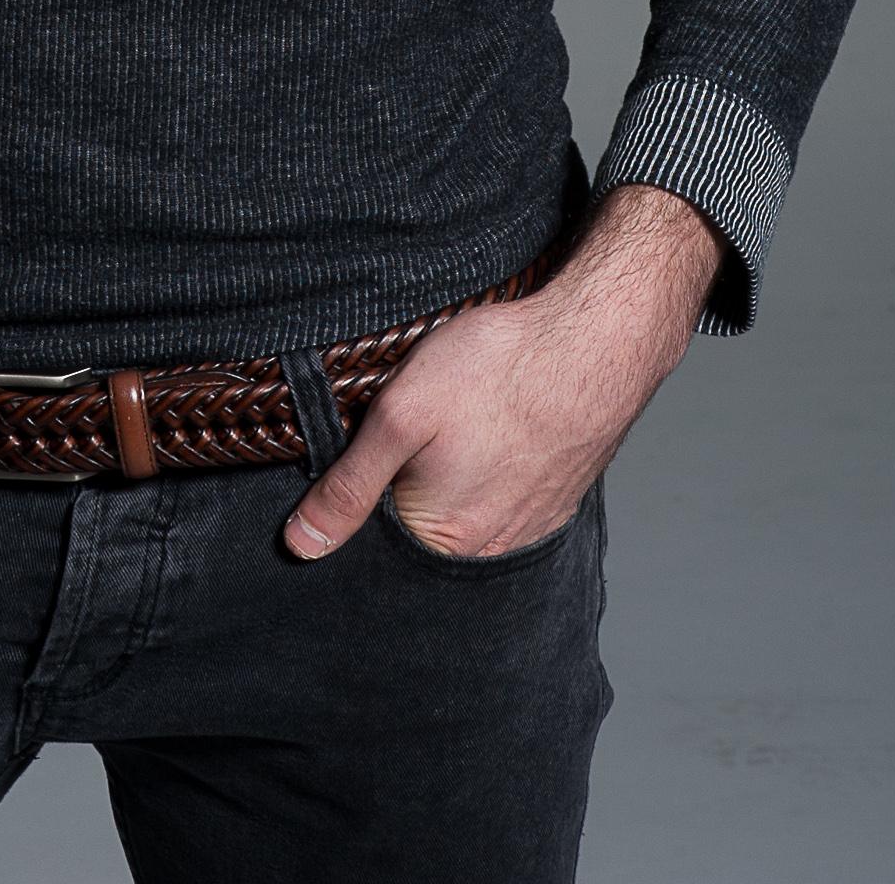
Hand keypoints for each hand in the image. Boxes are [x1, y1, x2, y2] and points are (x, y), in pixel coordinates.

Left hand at [283, 185, 723, 561]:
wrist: (594, 342)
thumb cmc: (496, 371)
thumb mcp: (399, 416)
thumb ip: (348, 486)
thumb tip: (300, 546)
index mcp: (442, 540)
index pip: (375, 542)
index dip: (357, 496)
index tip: (366, 453)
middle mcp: (489, 550)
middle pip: (421, 532)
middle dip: (405, 490)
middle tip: (420, 431)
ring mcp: (528, 528)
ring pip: (464, 515)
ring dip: (450, 481)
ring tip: (457, 428)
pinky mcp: (554, 501)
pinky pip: (504, 502)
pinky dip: (489, 474)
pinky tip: (489, 435)